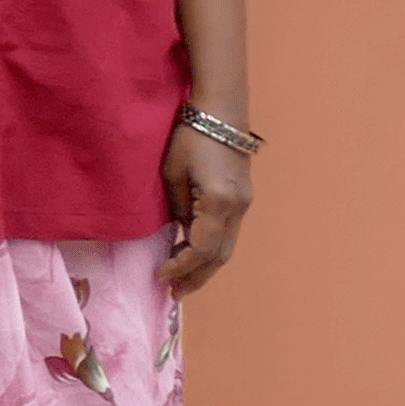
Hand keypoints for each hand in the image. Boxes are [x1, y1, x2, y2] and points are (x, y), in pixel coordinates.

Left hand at [162, 122, 252, 292]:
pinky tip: (194, 255)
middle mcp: (238, 208)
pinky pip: (228, 234)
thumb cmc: (190, 136)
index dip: (180, 267)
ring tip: (183, 282)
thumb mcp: (172, 174)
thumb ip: (176, 209)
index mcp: (219, 202)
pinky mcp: (242, 199)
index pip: (201, 248)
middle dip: (196, 277)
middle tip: (174, 293)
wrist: (221, 112)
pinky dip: (212, 250)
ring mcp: (244, 204)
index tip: (160, 277)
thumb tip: (177, 235)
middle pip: (219, 256)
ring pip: (227, 248)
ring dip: (205, 267)